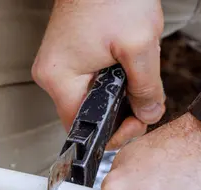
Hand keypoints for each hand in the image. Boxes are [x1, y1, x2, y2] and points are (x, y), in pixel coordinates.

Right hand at [32, 0, 165, 149]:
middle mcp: (53, 75)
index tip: (139, 121)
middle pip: (91, 114)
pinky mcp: (71, 56)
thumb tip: (148, 115)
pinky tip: (126, 60)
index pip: (84, 128)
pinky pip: (94, 81)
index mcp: (60, 78)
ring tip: (134, 66)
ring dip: (122, 91)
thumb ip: (146, 90)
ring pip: (96, 98)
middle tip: (145, 94)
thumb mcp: (140, 46)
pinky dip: (115, 77)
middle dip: (123, 109)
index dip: (116, 132)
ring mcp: (61, 65)